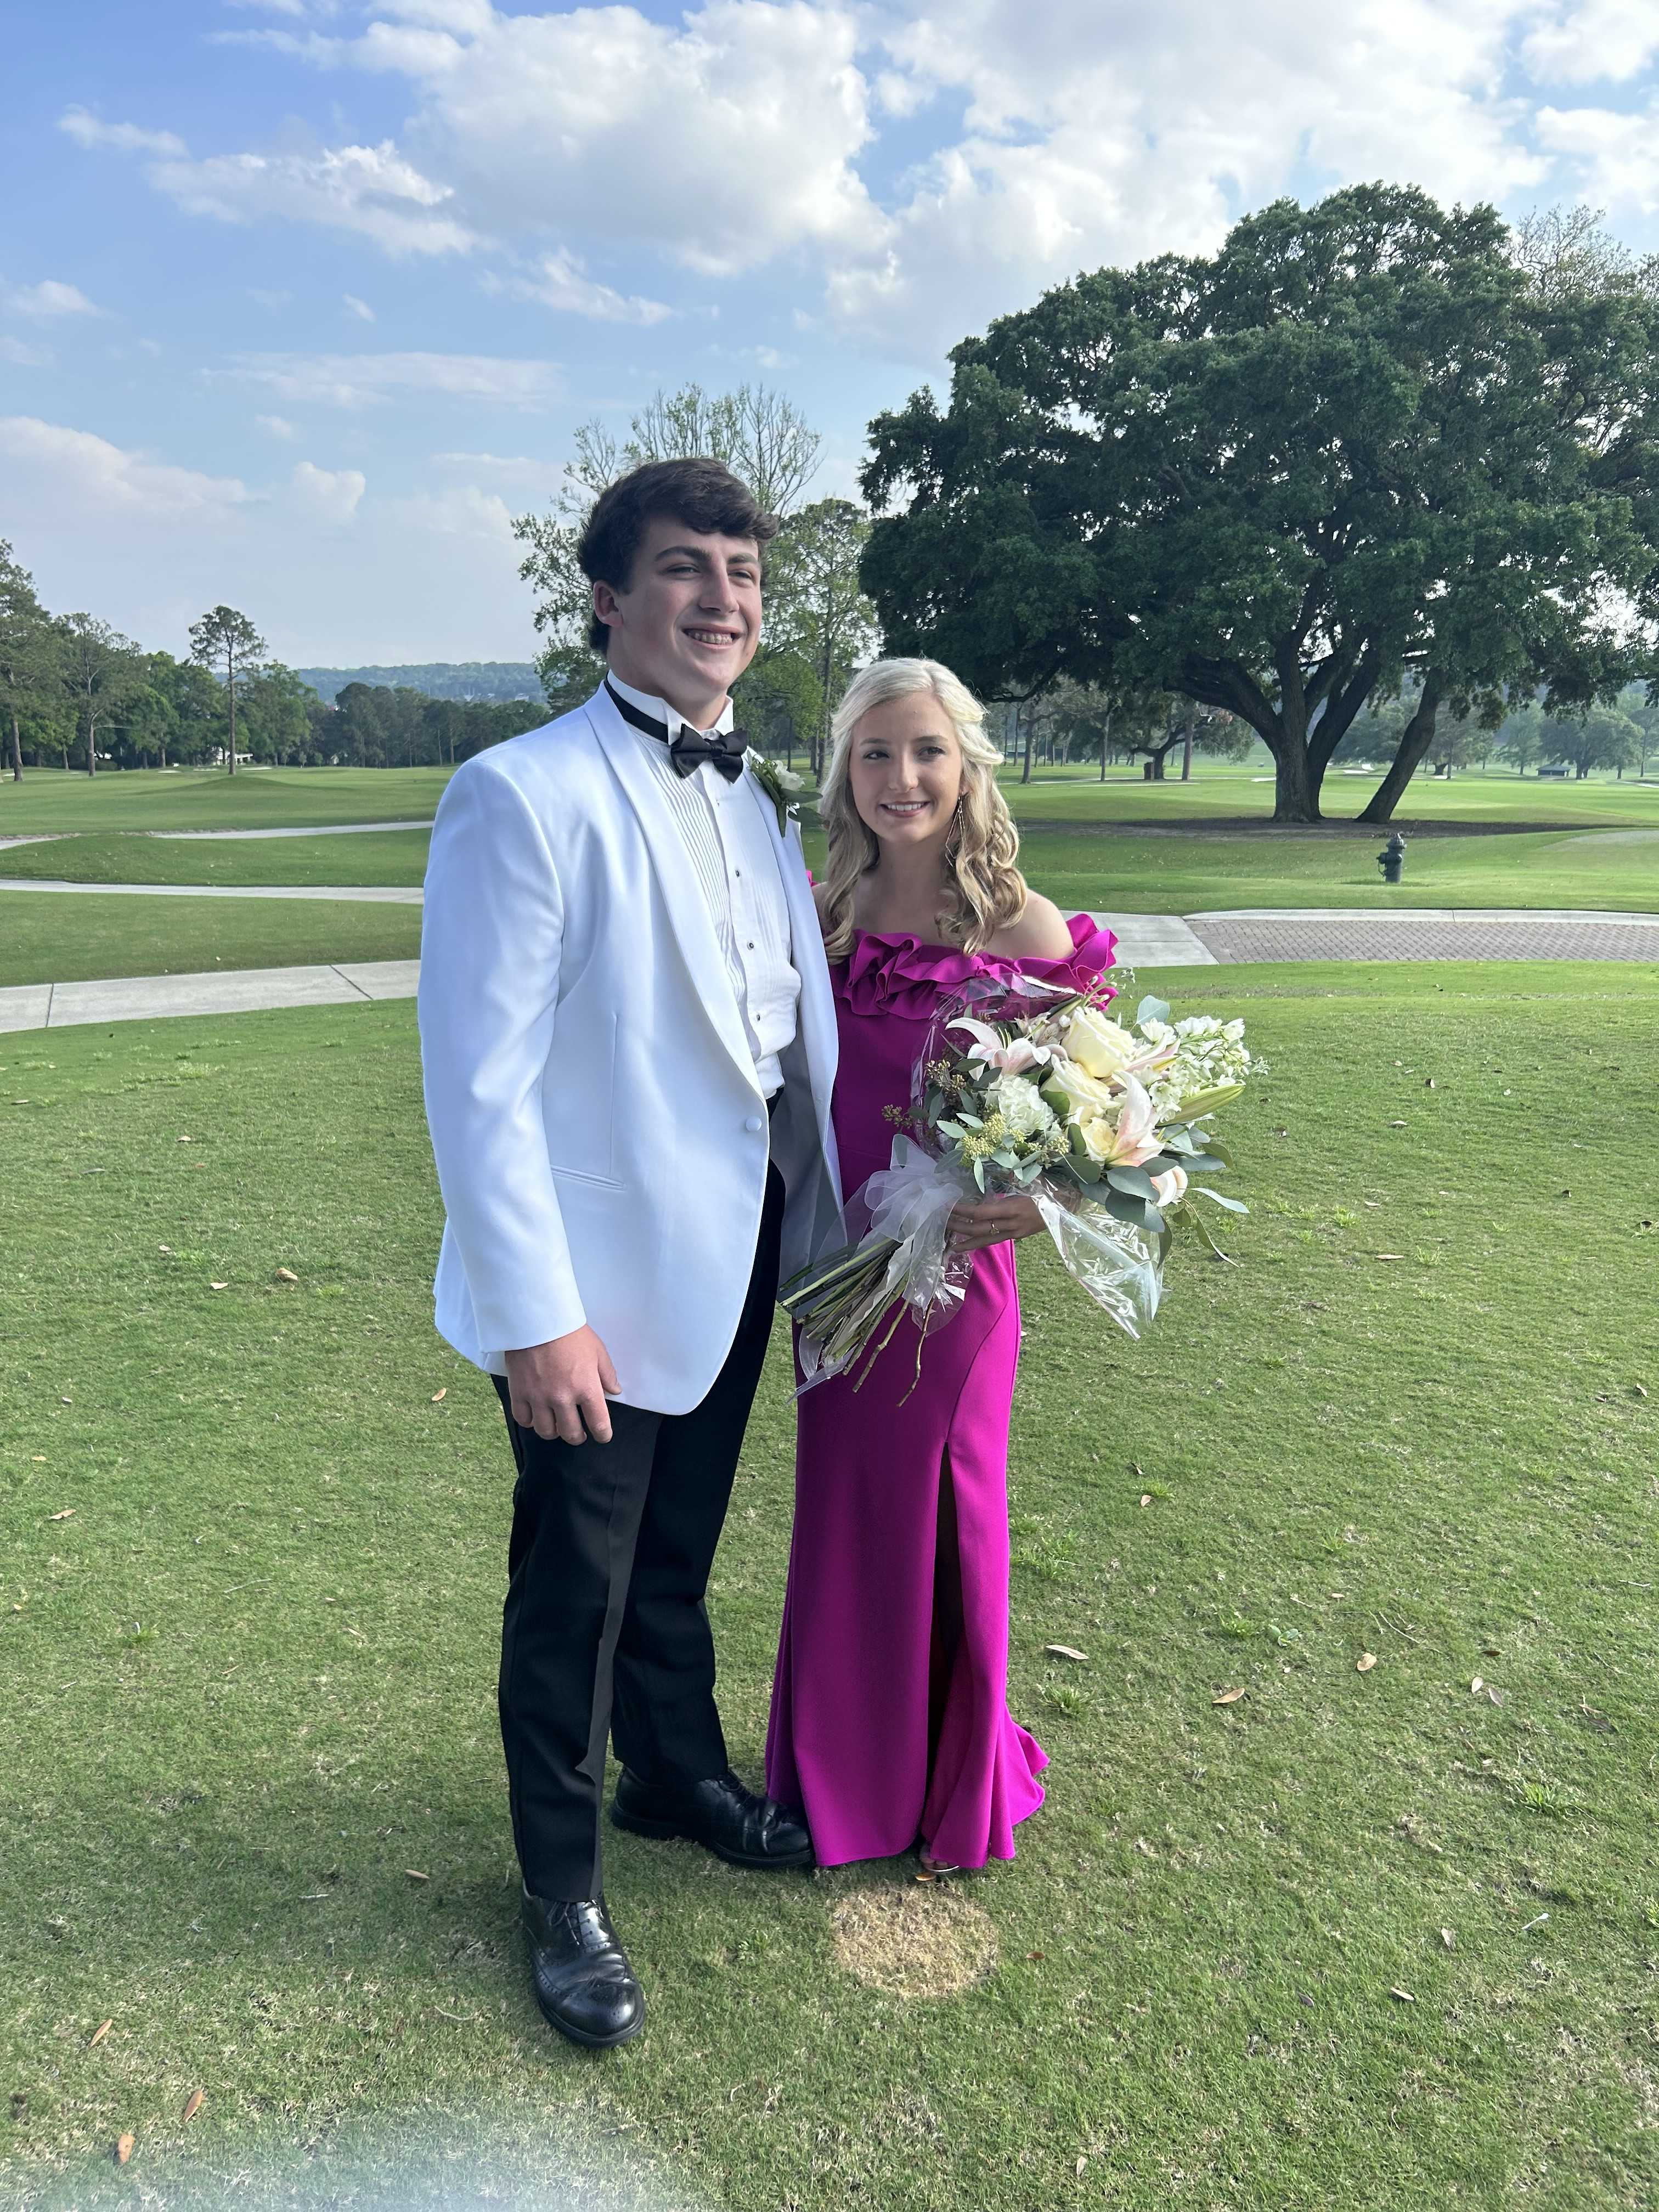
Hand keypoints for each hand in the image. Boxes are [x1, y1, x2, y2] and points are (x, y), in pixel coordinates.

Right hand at [504, 1326, 619, 1445]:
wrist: (537, 1319)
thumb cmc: (570, 1332)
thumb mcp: (597, 1350)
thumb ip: (607, 1374)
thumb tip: (614, 1391)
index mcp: (586, 1388)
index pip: (598, 1423)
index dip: (602, 1434)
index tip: (602, 1435)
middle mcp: (562, 1398)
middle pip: (570, 1433)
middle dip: (577, 1437)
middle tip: (578, 1433)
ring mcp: (538, 1397)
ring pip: (546, 1431)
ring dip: (554, 1432)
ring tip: (557, 1425)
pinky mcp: (519, 1392)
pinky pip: (523, 1420)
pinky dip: (530, 1422)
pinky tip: (536, 1416)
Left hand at [948, 1194, 1046, 1253]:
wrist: (1063, 1208)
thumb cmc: (1043, 1192)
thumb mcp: (1025, 1185)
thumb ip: (1006, 1187)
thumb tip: (988, 1185)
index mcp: (1012, 1208)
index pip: (981, 1212)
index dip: (963, 1210)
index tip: (948, 1206)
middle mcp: (1011, 1223)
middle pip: (979, 1228)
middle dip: (958, 1226)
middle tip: (942, 1222)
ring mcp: (1014, 1233)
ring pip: (985, 1239)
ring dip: (966, 1241)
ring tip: (950, 1245)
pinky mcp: (1016, 1237)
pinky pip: (994, 1240)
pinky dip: (979, 1242)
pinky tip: (968, 1244)